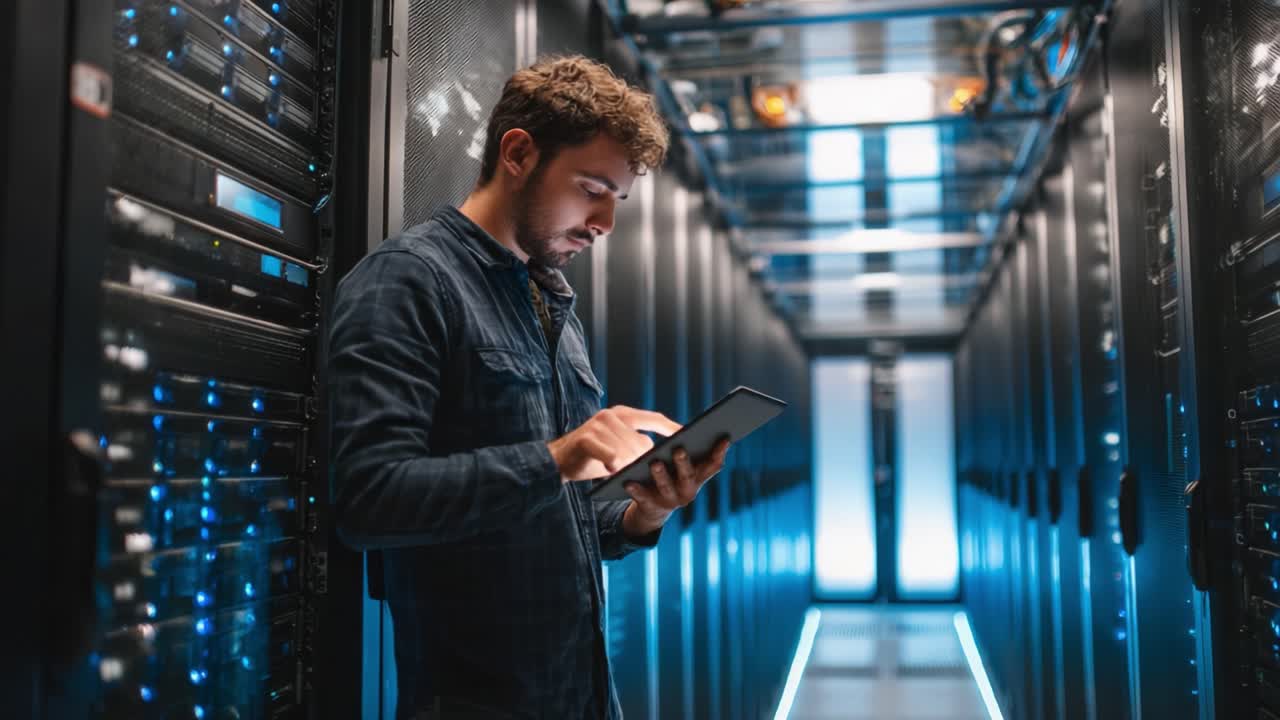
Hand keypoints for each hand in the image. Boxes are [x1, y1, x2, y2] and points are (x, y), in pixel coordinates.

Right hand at [547, 406, 681, 482]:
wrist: (557, 460)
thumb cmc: (593, 457)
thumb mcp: (617, 448)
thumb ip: (636, 446)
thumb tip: (664, 457)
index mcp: (623, 414)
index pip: (654, 419)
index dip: (673, 429)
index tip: (692, 438)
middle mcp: (612, 415)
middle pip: (642, 441)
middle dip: (645, 460)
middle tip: (646, 471)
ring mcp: (598, 425)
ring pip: (627, 450)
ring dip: (628, 466)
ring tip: (623, 472)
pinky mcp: (586, 437)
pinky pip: (609, 455)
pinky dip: (612, 465)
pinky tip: (611, 470)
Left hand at [622, 438, 730, 536]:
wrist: (651, 507)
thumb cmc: (668, 474)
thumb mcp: (679, 462)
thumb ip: (685, 447)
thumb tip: (683, 430)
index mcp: (698, 477)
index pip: (713, 464)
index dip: (720, 452)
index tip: (724, 437)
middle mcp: (688, 490)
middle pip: (688, 476)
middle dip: (684, 463)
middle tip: (679, 449)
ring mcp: (670, 500)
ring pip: (666, 487)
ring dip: (661, 475)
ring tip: (654, 463)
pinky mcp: (651, 507)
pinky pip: (643, 498)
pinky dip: (636, 490)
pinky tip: (628, 482)